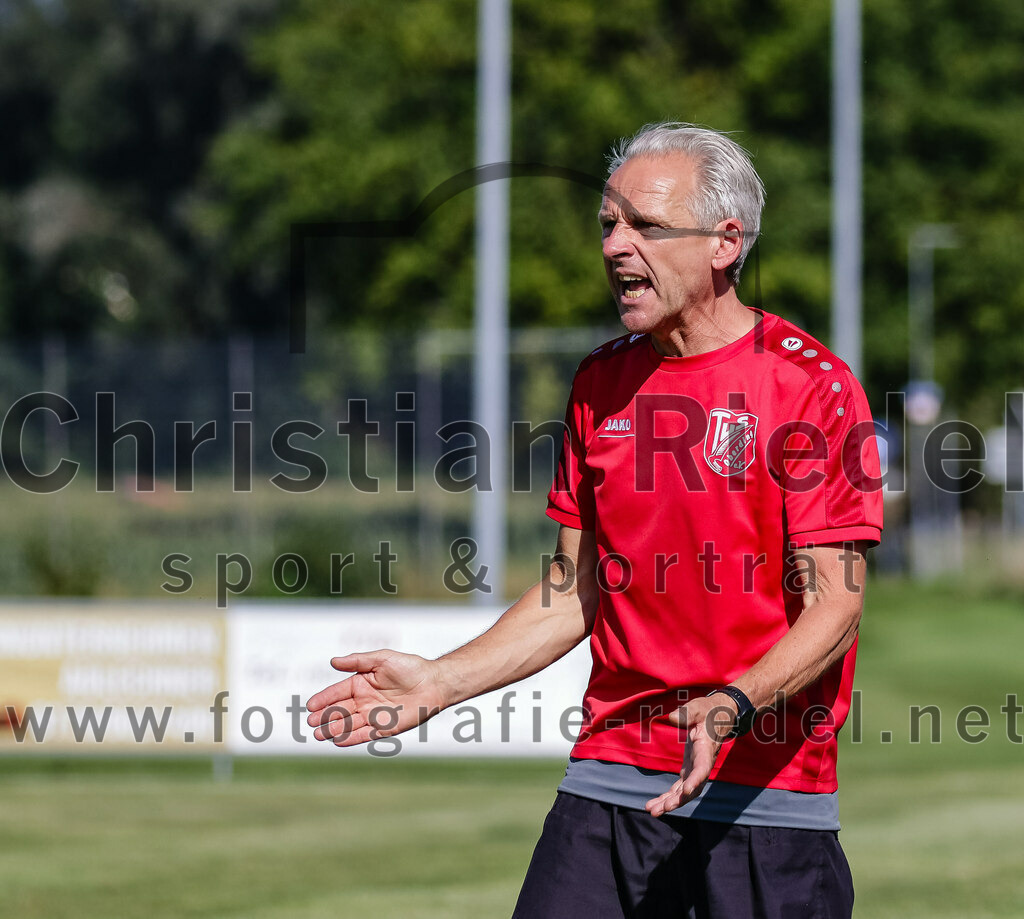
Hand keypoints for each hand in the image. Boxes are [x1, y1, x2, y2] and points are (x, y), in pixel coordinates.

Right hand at [305, 650, 447, 745]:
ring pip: (349, 724)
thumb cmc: (409, 667)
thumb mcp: (382, 658)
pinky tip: (338, 741)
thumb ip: (358, 660)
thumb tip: (333, 661)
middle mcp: (364, 700)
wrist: (434, 682)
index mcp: (361, 683)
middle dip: (325, 717)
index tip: (310, 705)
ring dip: (333, 730)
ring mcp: (374, 715)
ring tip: (318, 734)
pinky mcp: (385, 727)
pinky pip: (365, 734)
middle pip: (340, 710)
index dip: (323, 699)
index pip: (337, 692)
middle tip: (311, 722)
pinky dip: (352, 738)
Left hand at [644, 695, 737, 816]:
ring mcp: (696, 769)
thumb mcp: (698, 707)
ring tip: (653, 811)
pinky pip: (679, 788)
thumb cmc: (708, 710)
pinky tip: (655, 805)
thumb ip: (687, 713)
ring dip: (670, 803)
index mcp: (706, 749)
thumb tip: (672, 718)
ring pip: (685, 792)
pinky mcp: (689, 770)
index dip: (696, 780)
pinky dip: (668, 797)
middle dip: (679, 799)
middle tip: (664, 808)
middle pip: (693, 787)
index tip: (687, 790)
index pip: (702, 768)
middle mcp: (703, 763)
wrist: (718, 716)